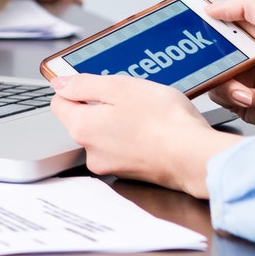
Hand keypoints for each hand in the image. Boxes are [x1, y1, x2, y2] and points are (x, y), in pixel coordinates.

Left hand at [49, 73, 238, 197]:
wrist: (196, 158)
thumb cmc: (164, 122)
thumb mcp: (121, 87)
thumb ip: (85, 84)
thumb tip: (60, 84)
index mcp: (82, 128)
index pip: (58, 103)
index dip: (75, 88)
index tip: (94, 83)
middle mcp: (91, 151)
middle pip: (82, 119)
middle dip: (100, 104)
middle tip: (129, 96)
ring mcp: (110, 165)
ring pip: (104, 133)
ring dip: (118, 120)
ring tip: (145, 112)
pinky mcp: (130, 172)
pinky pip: (122, 147)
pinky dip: (132, 136)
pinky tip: (152, 128)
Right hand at [203, 0, 254, 133]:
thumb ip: (244, 5)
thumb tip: (212, 7)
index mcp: (253, 31)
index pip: (217, 21)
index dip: (202, 23)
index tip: (190, 28)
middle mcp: (246, 54)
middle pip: (208, 50)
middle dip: (210, 58)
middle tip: (223, 63)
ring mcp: (244, 78)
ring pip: (211, 75)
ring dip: (229, 83)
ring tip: (250, 87)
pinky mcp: (243, 101)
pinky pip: (221, 97)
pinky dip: (237, 98)